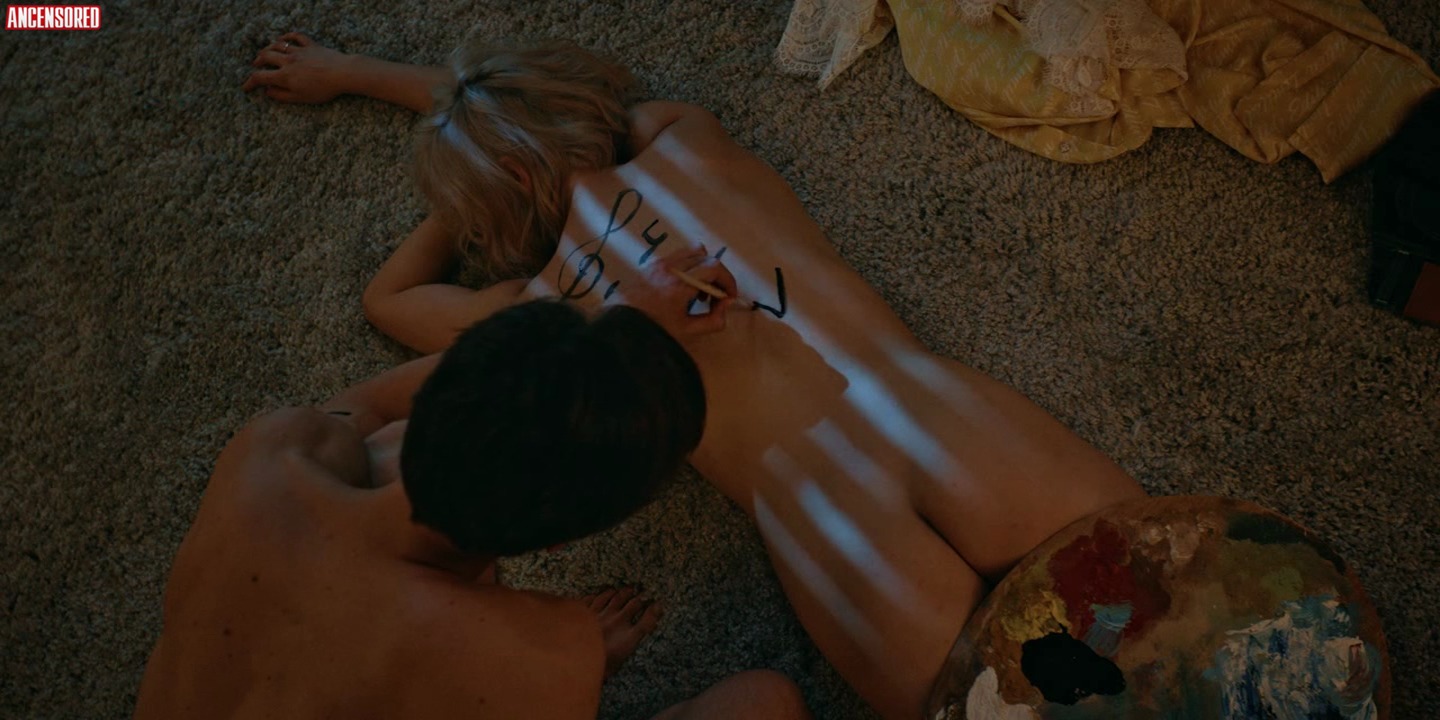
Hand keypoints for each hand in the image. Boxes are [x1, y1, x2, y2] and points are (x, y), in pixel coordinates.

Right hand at [242, 33, 352, 103]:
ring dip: (269, 48)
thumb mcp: (301, 98)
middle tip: (255, 65)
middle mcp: (288, 61)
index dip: (250, 83)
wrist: (342, 73)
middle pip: (266, 56)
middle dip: (258, 61)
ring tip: (265, 52)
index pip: (260, 77)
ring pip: (278, 45)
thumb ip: (282, 95)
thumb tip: (267, 92)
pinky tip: (283, 38)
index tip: (246, 87)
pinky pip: (296, 36)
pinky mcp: (311, 45)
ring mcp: (300, 51)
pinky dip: (287, 36)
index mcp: (285, 76)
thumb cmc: (323, 89)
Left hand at [613, 247, 736, 340]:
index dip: (728, 281)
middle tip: (716, 298)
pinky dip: (689, 267)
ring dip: (703, 268)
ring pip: (692, 252)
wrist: (619, 328)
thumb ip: (713, 321)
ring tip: (699, 292)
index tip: (729, 297)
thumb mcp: (687, 331)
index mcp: (680, 285)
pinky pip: (678, 256)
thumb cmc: (654, 332)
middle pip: (706, 257)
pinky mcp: (651, 265)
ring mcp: (659, 264)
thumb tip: (724, 306)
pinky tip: (684, 288)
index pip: (714, 268)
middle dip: (718, 276)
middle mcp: (670, 268)